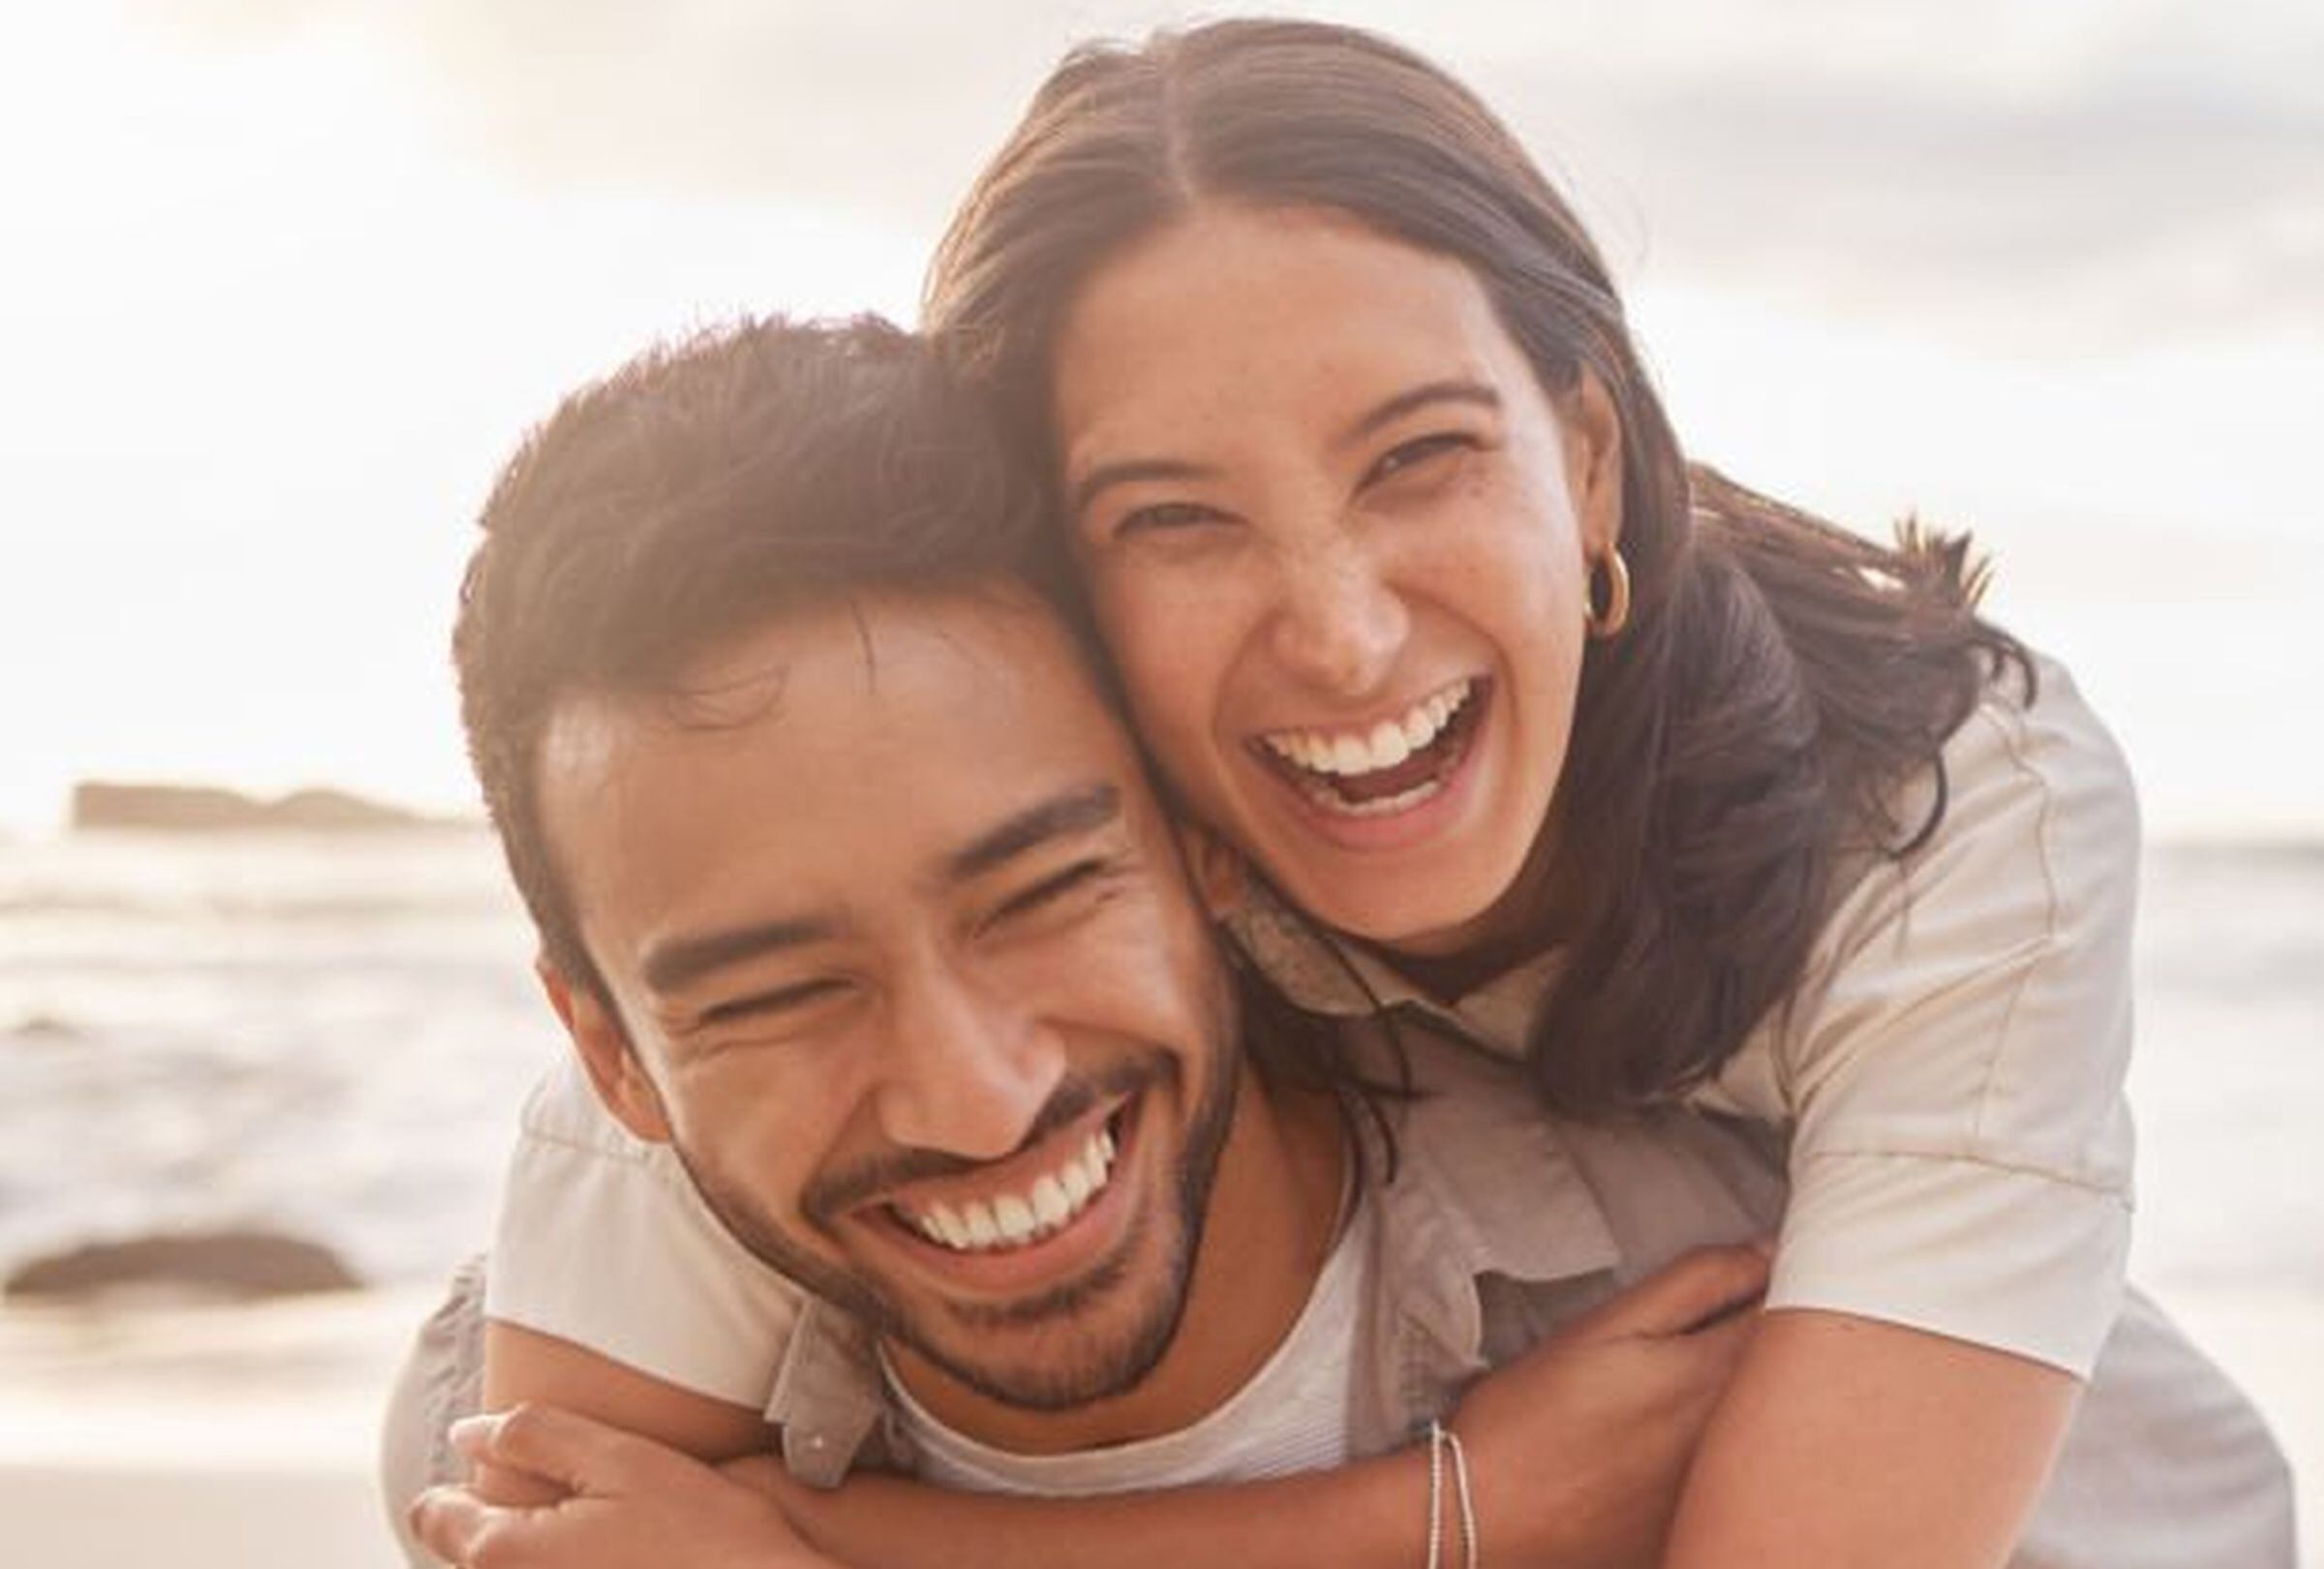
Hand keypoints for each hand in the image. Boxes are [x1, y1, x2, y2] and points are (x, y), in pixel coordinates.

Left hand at [408, 1403, 835, 1568]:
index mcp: (501, 1553)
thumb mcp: (621, 1460)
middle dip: (509, 1509)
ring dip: (544, 1541)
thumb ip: (534, 1435)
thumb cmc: (700, 1533)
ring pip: (514, 1565)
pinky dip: (573, 1562)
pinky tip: (630, 1557)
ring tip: (617, 1529)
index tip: (528, 1462)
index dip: (473, 1474)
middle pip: (470, 1545)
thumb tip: (467, 1430)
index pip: (433, 1513)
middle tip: (588, 1495)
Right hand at [1449, 1242, 1767, 1568]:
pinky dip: (1733, 1453)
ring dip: (1763, 1393)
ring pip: (1773, 1426)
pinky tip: (1670, 1443)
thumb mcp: (1606, 1327)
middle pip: (1799, 1374)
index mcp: (1717, 1379)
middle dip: (1789, 1334)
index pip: (1799, 1313)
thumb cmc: (1530, 1416)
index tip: (1786, 1261)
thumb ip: (1695, 1284)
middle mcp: (1736, 1442)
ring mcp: (1722, 1494)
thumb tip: (1767, 1253)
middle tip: (1743, 1315)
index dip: (1801, 1278)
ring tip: (1696, 1381)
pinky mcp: (1698, 1528)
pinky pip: (1741, 1480)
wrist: (1481, 1518)